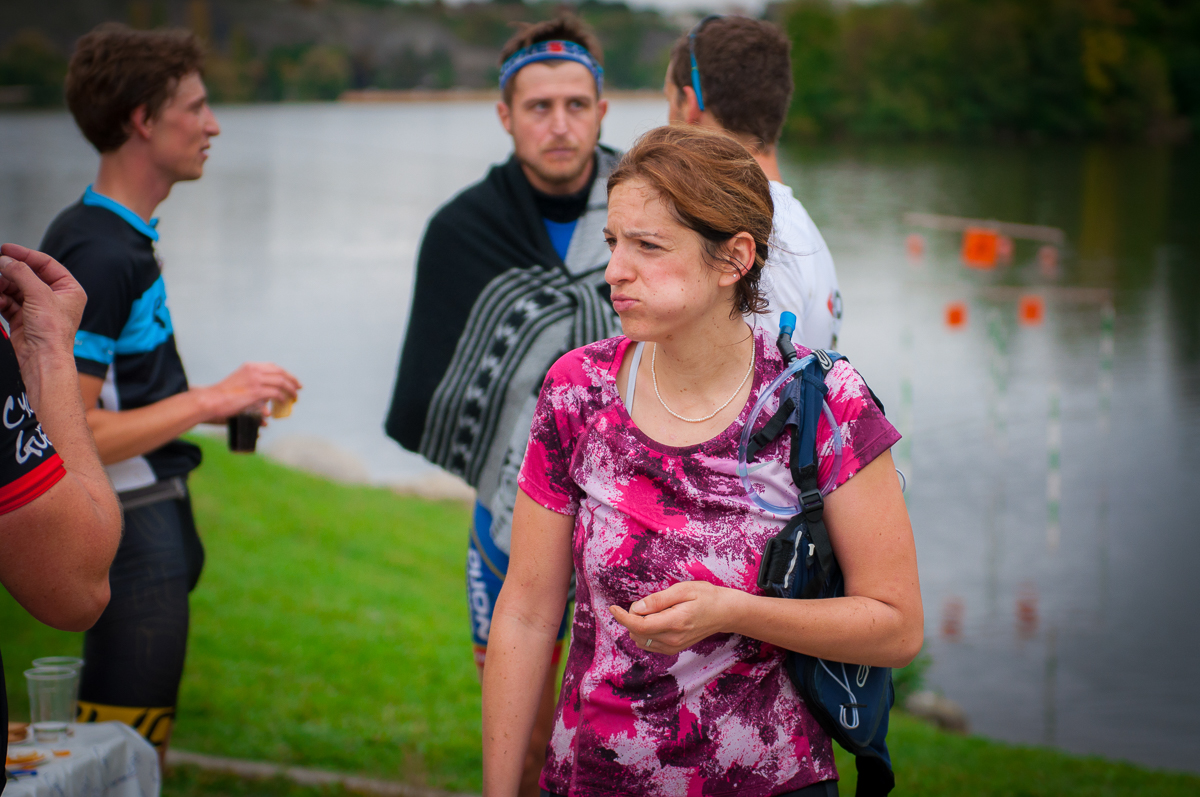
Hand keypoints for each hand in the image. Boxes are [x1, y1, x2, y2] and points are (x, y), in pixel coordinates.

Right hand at [0, 244, 86, 368]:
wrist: (43, 359)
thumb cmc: (53, 333)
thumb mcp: (39, 295)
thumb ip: (21, 273)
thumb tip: (6, 260)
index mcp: (69, 290)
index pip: (47, 264)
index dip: (26, 254)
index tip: (6, 249)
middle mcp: (55, 298)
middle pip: (28, 275)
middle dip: (11, 272)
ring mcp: (38, 308)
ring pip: (15, 288)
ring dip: (3, 286)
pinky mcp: (23, 318)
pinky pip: (8, 302)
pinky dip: (1, 300)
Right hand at [197, 362, 301, 421]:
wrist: (210, 400)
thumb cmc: (221, 398)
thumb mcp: (239, 389)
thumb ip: (253, 396)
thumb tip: (266, 415)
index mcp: (250, 367)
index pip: (273, 367)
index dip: (285, 373)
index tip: (292, 380)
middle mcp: (254, 370)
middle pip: (281, 372)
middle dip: (292, 380)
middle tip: (298, 388)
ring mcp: (255, 380)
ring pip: (281, 382)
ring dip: (291, 390)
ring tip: (294, 398)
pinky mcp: (256, 392)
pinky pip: (276, 393)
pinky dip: (283, 398)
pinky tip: (284, 402)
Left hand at [609, 580, 734, 654]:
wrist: (725, 612)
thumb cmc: (706, 596)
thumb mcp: (683, 590)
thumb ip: (658, 600)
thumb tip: (636, 608)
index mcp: (674, 622)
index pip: (639, 626)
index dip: (622, 617)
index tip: (612, 607)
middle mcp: (673, 639)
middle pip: (637, 634)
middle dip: (632, 618)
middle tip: (646, 603)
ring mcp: (674, 646)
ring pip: (642, 641)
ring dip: (638, 626)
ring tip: (654, 611)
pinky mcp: (674, 648)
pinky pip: (650, 644)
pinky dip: (645, 632)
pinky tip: (655, 620)